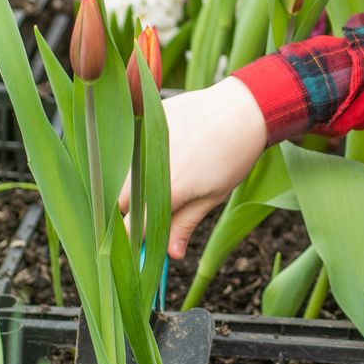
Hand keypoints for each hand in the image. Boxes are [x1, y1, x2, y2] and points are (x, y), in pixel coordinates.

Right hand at [120, 77, 270, 258]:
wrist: (242, 109)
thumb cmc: (233, 155)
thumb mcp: (213, 195)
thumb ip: (185, 224)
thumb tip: (171, 254)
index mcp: (168, 188)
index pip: (133, 225)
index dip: (135, 238)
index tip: (141, 243)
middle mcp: (147, 164)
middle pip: (120, 200)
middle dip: (133, 209)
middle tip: (158, 206)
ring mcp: (142, 139)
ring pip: (121, 173)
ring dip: (133, 181)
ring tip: (168, 172)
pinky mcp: (143, 120)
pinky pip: (129, 146)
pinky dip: (138, 154)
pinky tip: (166, 149)